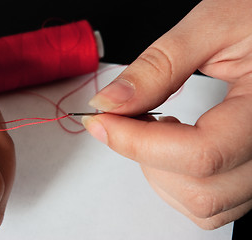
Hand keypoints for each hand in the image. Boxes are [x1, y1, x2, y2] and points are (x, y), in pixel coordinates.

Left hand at [83, 0, 251, 228]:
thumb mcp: (211, 27)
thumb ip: (157, 67)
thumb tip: (109, 103)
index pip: (200, 154)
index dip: (137, 143)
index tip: (101, 120)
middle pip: (200, 190)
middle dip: (147, 157)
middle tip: (130, 117)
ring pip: (203, 205)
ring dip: (160, 172)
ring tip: (158, 126)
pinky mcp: (251, 171)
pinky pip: (211, 204)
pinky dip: (177, 182)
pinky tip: (174, 144)